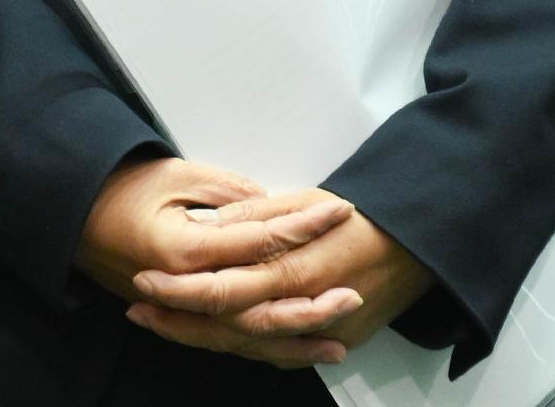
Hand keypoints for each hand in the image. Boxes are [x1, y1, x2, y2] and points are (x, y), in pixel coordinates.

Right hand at [78, 158, 367, 368]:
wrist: (74, 215)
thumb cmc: (121, 191)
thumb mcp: (173, 176)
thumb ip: (225, 192)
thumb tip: (272, 204)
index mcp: (184, 250)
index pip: (259, 241)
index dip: (302, 225)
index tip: (337, 211)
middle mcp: (187, 289)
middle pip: (261, 304)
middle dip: (312, 297)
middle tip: (355, 287)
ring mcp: (185, 309)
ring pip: (250, 335)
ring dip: (297, 337)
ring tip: (341, 335)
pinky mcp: (185, 318)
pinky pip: (231, 343)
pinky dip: (269, 351)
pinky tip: (301, 351)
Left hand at [130, 192, 435, 366]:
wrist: (416, 246)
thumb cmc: (358, 219)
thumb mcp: (301, 202)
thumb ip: (252, 219)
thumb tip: (206, 226)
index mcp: (292, 269)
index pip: (222, 290)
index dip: (178, 290)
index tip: (143, 280)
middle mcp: (303, 308)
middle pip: (227, 327)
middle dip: (177, 321)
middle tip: (138, 309)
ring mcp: (320, 334)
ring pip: (249, 346)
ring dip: (201, 337)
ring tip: (162, 322)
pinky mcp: (333, 343)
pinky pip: (279, 352)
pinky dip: (243, 347)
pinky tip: (212, 337)